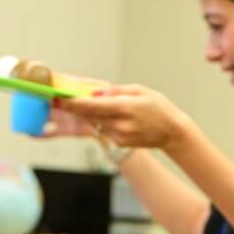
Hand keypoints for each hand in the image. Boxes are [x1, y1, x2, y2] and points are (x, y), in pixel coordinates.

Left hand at [54, 84, 189, 151]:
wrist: (172, 132)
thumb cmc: (159, 107)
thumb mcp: (139, 90)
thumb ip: (115, 91)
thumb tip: (95, 91)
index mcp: (125, 108)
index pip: (92, 106)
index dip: (74, 103)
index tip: (61, 99)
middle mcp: (120, 124)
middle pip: (89, 115)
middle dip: (76, 108)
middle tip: (62, 100)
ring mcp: (120, 136)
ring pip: (95, 123)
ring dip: (88, 114)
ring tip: (84, 105)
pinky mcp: (120, 143)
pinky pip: (104, 129)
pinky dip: (100, 121)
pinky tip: (104, 115)